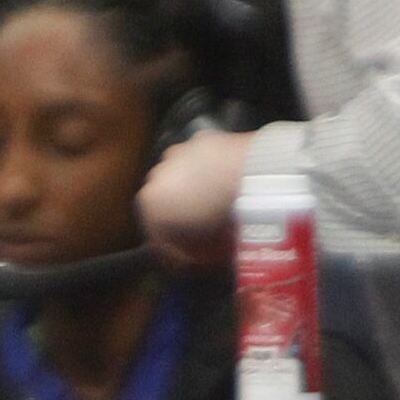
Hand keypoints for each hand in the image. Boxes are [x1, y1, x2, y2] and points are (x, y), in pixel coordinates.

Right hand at [139, 126, 252, 264]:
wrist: (249, 174)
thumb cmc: (223, 219)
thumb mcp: (207, 251)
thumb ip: (192, 254)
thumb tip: (193, 257)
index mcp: (150, 204)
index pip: (157, 236)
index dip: (175, 252)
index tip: (193, 260)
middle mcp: (155, 175)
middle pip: (164, 204)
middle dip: (180, 219)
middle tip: (204, 233)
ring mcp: (176, 154)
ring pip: (178, 179)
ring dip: (191, 192)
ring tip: (215, 205)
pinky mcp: (199, 139)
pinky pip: (197, 161)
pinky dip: (206, 172)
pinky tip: (224, 181)